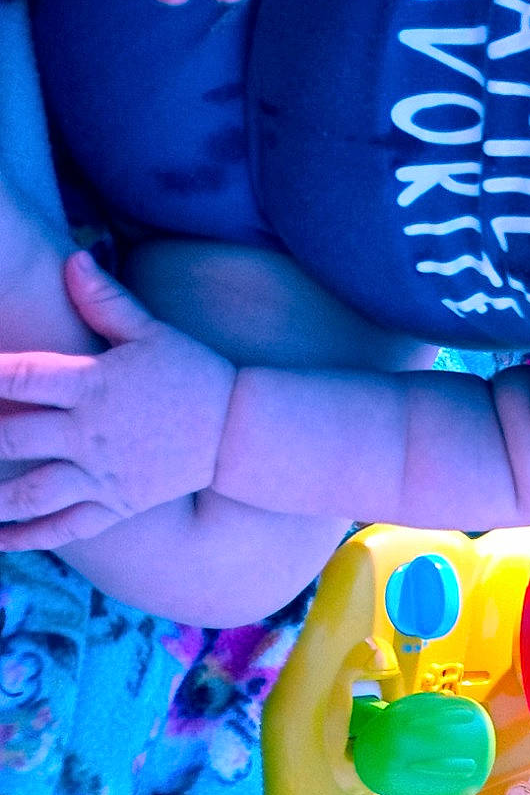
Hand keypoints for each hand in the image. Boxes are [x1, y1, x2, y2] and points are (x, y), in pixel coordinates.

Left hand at [0, 253, 236, 549]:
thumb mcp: (153, 333)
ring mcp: (101, 474)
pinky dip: (25, 537)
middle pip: (8, 439)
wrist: (242, 429)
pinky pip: (63, 528)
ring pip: (27, 494)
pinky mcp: (116, 505)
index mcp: (94, 384)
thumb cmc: (194, 374)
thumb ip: (106, 300)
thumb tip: (72, 257)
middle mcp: (90, 433)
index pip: (18, 376)